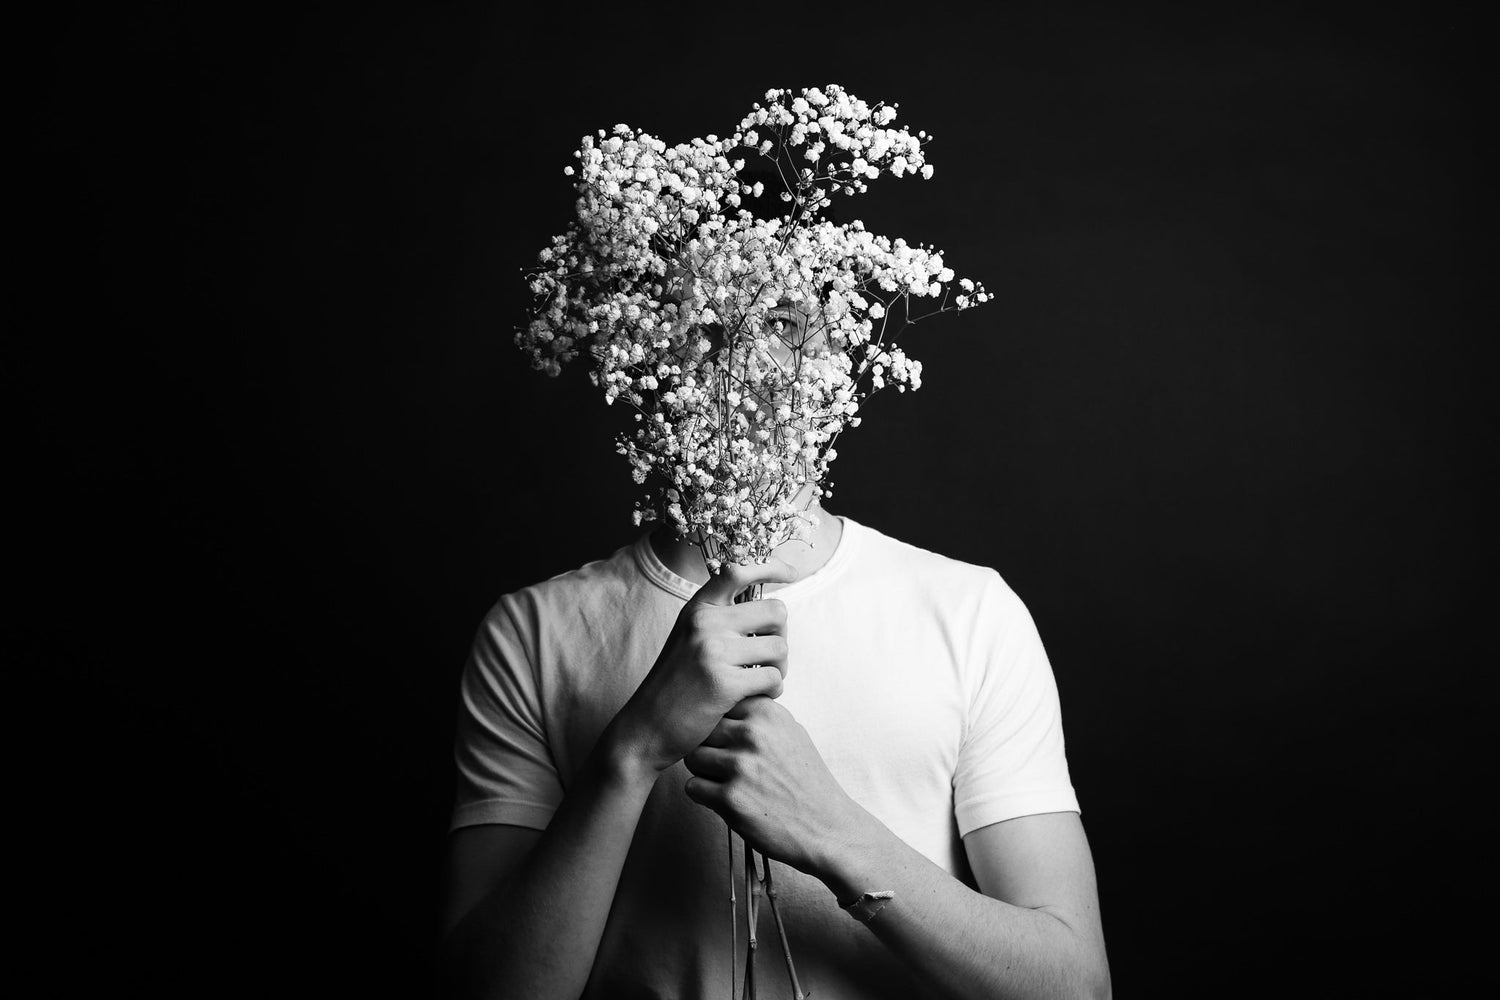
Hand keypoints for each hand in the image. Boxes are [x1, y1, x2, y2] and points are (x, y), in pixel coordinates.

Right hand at [607, 559, 796, 775]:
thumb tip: (771, 610)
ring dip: (779, 668)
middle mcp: (704, 623)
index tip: (791, 572)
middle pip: (776, 611)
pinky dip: (772, 691)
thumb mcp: (689, 639)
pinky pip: (773, 678)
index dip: (771, 566)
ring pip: (779, 648)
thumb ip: (720, 620)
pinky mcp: (723, 683)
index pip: (738, 571)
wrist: (646, 727)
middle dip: (781, 637)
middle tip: (769, 659)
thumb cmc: (676, 685)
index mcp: (697, 609)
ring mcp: (713, 651)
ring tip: (761, 682)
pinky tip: (755, 698)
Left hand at [683, 696, 863, 876]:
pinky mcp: (730, 798)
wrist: (826, 827)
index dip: (720, 724)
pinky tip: (726, 800)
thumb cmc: (808, 782)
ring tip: (724, 783)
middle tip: (722, 765)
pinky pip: (693, 787)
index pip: (720, 704)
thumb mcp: (792, 733)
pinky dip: (704, 795)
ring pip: (693, 757)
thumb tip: (728, 705)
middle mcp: (752, 734)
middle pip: (702, 730)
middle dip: (708, 747)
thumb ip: (761, 716)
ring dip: (703, 772)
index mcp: (767, 713)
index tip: (729, 739)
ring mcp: (740, 766)